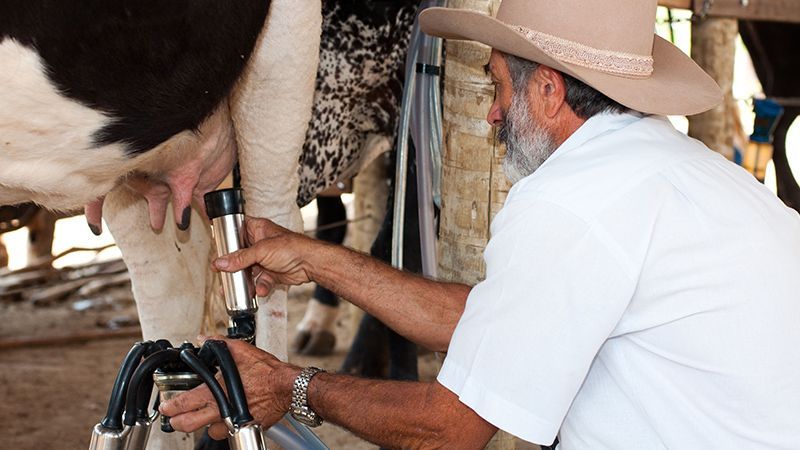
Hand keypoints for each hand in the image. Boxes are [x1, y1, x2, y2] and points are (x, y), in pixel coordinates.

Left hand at [159, 336, 300, 439]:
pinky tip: (228, 419)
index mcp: (217, 392)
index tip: (166, 406)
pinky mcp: (246, 427)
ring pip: (210, 432)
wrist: (287, 387)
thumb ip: (218, 344)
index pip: (184, 403)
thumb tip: (203, 339)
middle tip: (175, 418)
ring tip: (204, 418)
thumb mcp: (241, 350)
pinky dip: (226, 427)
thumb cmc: (267, 372)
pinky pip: (230, 432)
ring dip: (206, 426)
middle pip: (189, 425)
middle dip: (178, 422)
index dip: (170, 406)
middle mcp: (222, 410)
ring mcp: (234, 422)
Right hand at [214, 217, 319, 296]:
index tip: (217, 248)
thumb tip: (221, 263)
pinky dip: (259, 286)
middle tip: (221, 274)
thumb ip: (240, 258)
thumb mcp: (261, 250)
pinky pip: (259, 280)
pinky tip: (260, 290)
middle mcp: (260, 243)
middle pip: (239, 254)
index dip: (227, 238)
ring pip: (248, 270)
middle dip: (232, 266)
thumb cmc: (292, 248)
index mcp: (257, 229)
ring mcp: (265, 258)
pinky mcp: (271, 272)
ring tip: (232, 290)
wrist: (310, 263)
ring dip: (243, 281)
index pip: (237, 230)